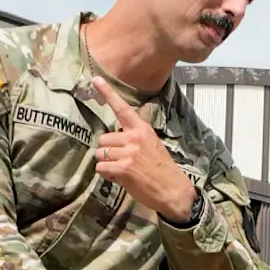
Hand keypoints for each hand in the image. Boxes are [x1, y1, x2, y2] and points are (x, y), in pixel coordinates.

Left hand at [90, 77, 198, 222]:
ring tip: (124, 170)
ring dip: (107, 164)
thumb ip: (134, 139)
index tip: (95, 79)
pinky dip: (107, 175)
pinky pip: (101, 167)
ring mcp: (128, 153)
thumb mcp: (152, 146)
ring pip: (100, 154)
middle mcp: (134, 138)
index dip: (107, 94)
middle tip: (123, 161)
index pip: (122, 109)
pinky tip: (121, 178)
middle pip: (103, 139)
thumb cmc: (162, 170)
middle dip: (108, 151)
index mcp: (142, 129)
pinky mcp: (123, 168)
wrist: (174, 191)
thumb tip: (114, 140)